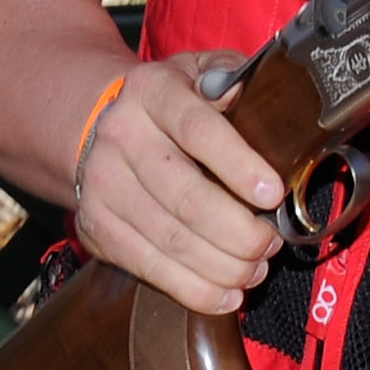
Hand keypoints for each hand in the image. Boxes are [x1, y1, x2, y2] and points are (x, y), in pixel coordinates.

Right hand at [68, 52, 285, 316]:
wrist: (101, 126)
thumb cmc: (175, 105)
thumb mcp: (201, 73)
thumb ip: (234, 78)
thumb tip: (259, 95)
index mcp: (154, 92)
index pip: (198, 129)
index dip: (238, 165)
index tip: (274, 195)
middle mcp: (121, 136)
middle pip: (185, 197)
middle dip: (239, 231)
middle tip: (272, 243)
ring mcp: (103, 185)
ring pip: (169, 239)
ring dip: (223, 266)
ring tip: (256, 269)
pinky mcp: (96, 227)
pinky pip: (148, 267)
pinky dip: (193, 289)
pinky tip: (226, 295)